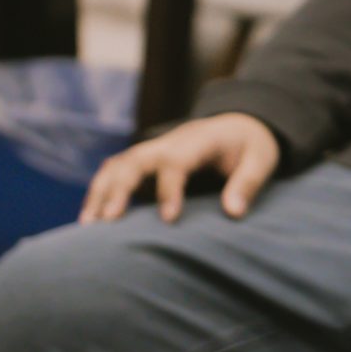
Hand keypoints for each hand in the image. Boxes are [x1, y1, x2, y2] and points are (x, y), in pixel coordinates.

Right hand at [78, 112, 279, 223]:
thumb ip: (248, 183)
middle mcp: (168, 143)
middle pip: (136, 161)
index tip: (169, 219)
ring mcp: (153, 149)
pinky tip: (89, 218)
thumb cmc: (251, 146)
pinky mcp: (144, 160)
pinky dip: (99, 191)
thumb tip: (233, 213)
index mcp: (197, 141)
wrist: (238, 126)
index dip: (170, 189)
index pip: (176, 162)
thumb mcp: (261, 160)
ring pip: (118, 166)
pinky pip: (115, 172)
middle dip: (120, 189)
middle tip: (108, 223)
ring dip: (100, 192)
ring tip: (89, 225)